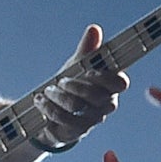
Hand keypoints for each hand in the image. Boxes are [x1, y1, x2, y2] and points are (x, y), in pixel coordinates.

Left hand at [33, 24, 128, 149]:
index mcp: (110, 88)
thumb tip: (94, 29)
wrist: (49, 110)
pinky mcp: (76, 132)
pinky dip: (48, 108)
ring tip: (46, 91)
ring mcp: (92, 120)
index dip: (106, 78)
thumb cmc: (68, 85)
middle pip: (96, 95)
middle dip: (73, 86)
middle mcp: (106, 105)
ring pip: (77, 107)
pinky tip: (40, 101)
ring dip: (57, 97)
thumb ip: (86, 50)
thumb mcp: (75, 66)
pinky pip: (63, 120)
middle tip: (58, 81)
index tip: (89, 71)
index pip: (120, 83)